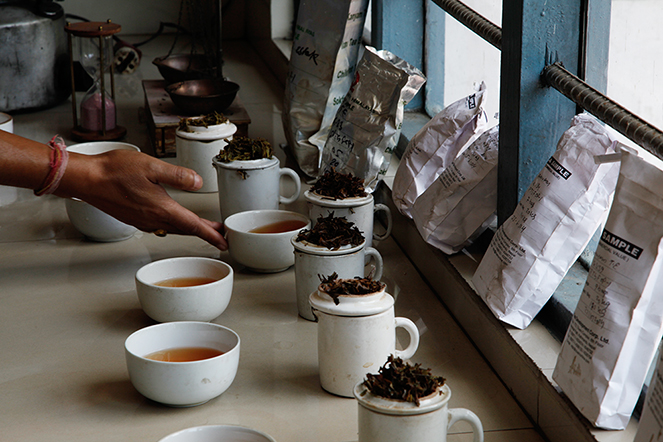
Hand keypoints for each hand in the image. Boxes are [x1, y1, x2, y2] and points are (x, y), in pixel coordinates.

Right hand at [57, 149, 227, 249]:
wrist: (86, 179)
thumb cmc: (114, 171)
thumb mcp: (152, 166)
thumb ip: (178, 175)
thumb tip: (198, 182)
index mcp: (162, 208)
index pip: (194, 225)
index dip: (212, 234)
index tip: (224, 242)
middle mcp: (153, 219)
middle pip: (186, 229)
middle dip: (205, 232)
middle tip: (221, 234)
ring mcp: (143, 221)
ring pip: (173, 228)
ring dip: (190, 228)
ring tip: (204, 226)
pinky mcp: (134, 218)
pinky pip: (160, 225)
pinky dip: (174, 225)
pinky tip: (175, 219)